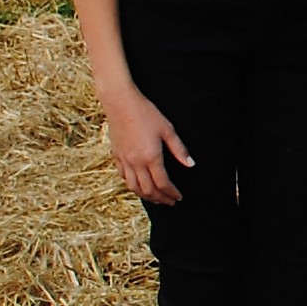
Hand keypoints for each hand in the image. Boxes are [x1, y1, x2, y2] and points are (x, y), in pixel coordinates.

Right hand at [98, 83, 189, 203]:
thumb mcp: (168, 130)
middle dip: (160, 198)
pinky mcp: (115, 155)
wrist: (120, 103)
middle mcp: (135, 162)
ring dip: (146, 196)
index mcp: (150, 157)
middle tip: (170, 202)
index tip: (179, 197)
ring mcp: (123, 160)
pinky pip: (123, 176)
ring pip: (133, 187)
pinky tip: (139, 184)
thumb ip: (179, 149)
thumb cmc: (147, 114)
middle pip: (148, 189)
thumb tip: (191, 164)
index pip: (163, 183)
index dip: (172, 193)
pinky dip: (132, 185)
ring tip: (156, 198)